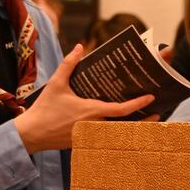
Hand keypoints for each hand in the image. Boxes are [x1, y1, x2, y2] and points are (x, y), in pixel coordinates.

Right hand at [14, 44, 154, 153]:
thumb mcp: (56, 84)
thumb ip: (69, 64)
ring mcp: (92, 136)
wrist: (31, 135)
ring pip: (119, 133)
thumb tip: (79, 47)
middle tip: (158, 111)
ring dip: (135, 127)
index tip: (151, 97)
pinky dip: (120, 132)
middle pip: (127, 125)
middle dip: (144, 119)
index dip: (138, 103)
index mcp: (91, 111)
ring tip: (149, 118)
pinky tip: (127, 127)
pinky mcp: (87, 142)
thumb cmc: (44, 109)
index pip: (121, 109)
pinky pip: (108, 138)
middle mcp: (96, 125)